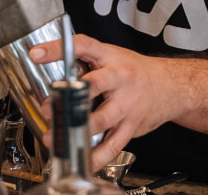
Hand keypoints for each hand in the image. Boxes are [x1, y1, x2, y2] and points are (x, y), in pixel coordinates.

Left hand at [29, 34, 174, 170]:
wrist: (170, 86)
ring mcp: (127, 104)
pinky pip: (112, 145)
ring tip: (55, 136)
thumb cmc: (133, 72)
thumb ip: (84, 64)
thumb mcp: (110, 57)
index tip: (36, 54)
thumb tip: (49, 74)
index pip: (83, 46)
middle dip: (69, 97)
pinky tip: (82, 160)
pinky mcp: (131, 126)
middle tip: (48, 107)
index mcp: (110, 57)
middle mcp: (119, 78)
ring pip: (102, 119)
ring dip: (76, 129)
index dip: (58, 48)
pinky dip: (96, 156)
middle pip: (95, 85)